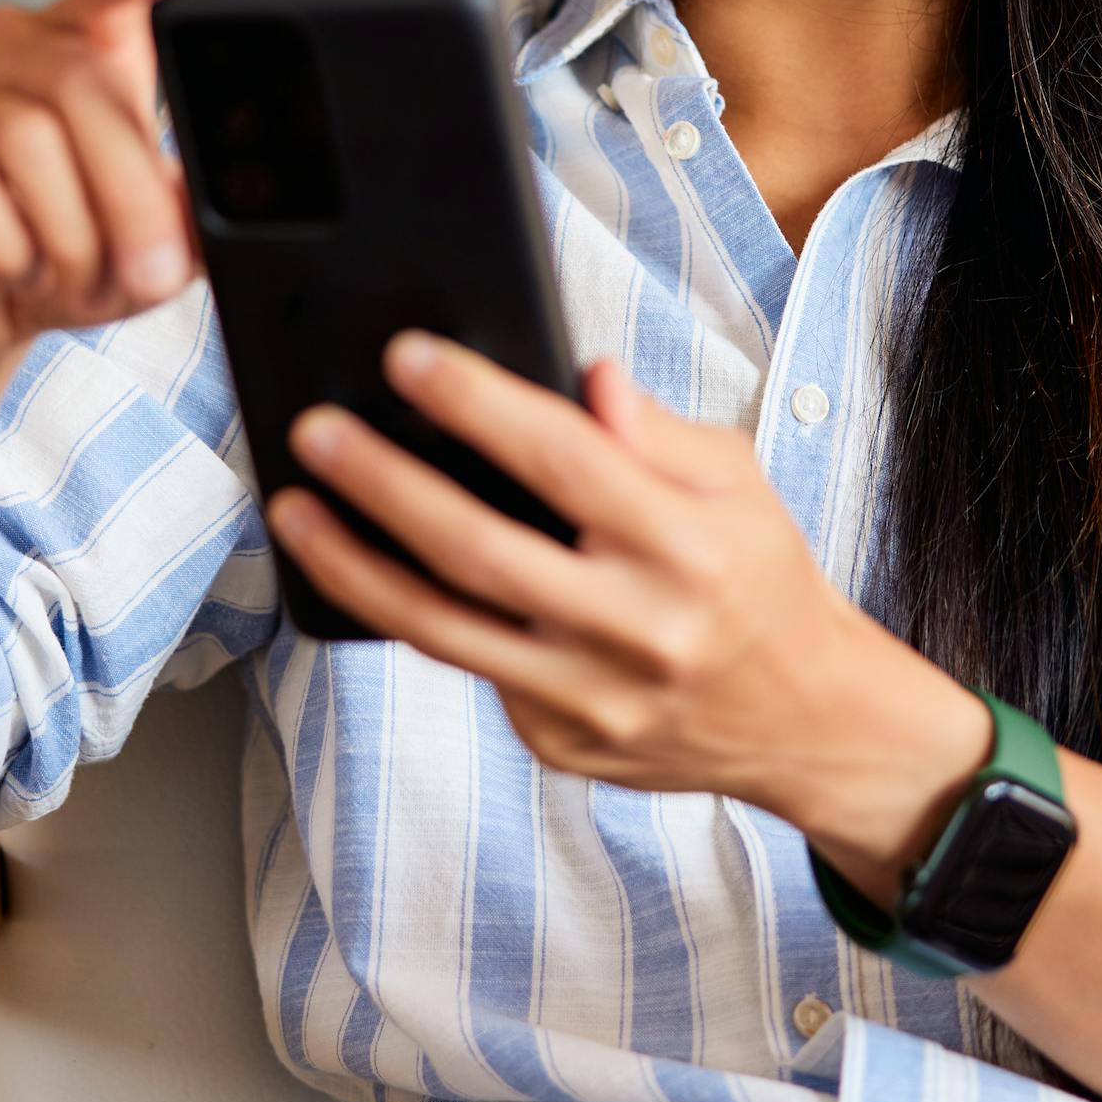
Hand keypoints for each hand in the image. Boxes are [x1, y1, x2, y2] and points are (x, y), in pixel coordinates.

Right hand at [0, 0, 193, 386]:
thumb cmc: (64, 254)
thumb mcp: (144, 241)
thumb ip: (179, 213)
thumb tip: (196, 204)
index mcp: (79, 46)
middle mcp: (7, 51)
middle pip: (80, 83)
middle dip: (130, 193)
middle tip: (151, 272)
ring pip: (26, 138)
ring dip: (70, 234)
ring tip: (77, 283)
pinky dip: (9, 246)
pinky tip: (19, 271)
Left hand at [268, 334, 986, 868]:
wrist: (807, 724)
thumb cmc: (763, 583)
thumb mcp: (739, 484)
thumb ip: (657, 432)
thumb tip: (585, 377)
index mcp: (690, 547)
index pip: (567, 460)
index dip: (479, 403)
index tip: (408, 358)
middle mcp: (638, 629)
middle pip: (481, 550)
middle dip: (384, 484)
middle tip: (316, 433)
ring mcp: (593, 699)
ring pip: (445, 629)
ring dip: (354, 564)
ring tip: (293, 510)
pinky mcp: (560, 743)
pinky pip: (472, 670)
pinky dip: (419, 617)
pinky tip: (373, 571)